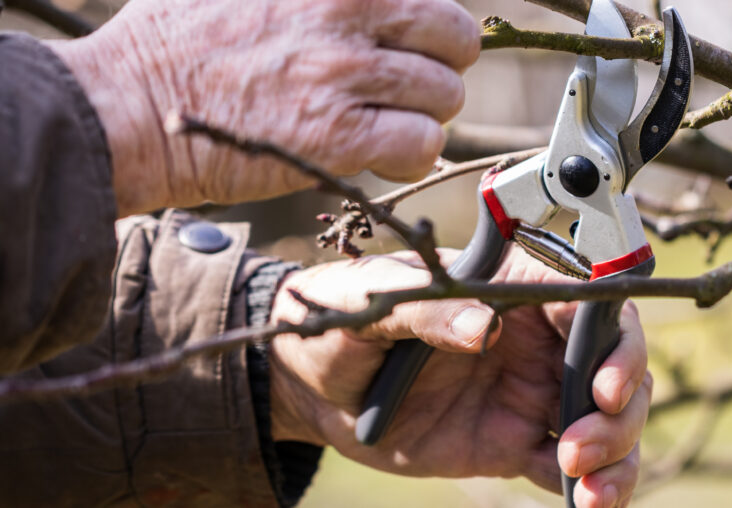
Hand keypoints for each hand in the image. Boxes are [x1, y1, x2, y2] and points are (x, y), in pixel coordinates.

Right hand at [45, 0, 479, 215]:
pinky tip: (380, 154)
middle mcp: (345, 12)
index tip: (406, 44)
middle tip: (405, 85)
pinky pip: (421, 145)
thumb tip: (365, 1)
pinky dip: (411, 155)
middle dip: (439, 64)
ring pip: (444, 96)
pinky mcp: (337, 137)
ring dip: (422, 115)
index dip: (425, 24)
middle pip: (454, 38)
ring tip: (383, 122)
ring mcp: (343, 75)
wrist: (129, 106)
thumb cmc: (179, 40)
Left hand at [268, 248, 650, 507]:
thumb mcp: (373, 303)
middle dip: (620, 412)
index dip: (617, 344)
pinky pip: (568, 467)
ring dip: (617, 454)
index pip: (593, 305)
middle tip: (580, 445)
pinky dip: (592, 490)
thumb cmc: (344, 321)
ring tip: (589, 487)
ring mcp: (531, 392)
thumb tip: (481, 325)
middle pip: (617, 368)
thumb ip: (426, 309)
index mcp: (516, 289)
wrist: (311, 386)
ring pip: (607, 422)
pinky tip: (588, 506)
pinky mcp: (514, 443)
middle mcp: (538, 339)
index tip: (604, 386)